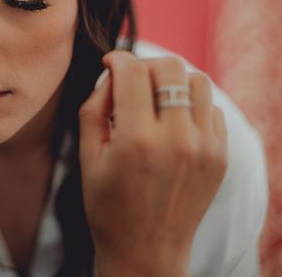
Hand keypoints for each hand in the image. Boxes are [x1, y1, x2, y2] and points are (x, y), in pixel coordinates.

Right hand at [78, 51, 227, 276]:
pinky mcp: (221, 156)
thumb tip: (111, 75)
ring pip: (198, 80)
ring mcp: (205, 148)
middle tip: (132, 80)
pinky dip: (191, 104)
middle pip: (170, 67)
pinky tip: (173, 121)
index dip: (117, 58)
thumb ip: (94, 106)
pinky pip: (212, 108)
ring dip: (173, 81)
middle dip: (145, 65)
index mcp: (137, 140)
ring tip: (155, 98)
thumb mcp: (88, 155)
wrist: (146, 250)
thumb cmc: (108, 204)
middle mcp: (177, 139)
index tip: (110, 62)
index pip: (132, 72)